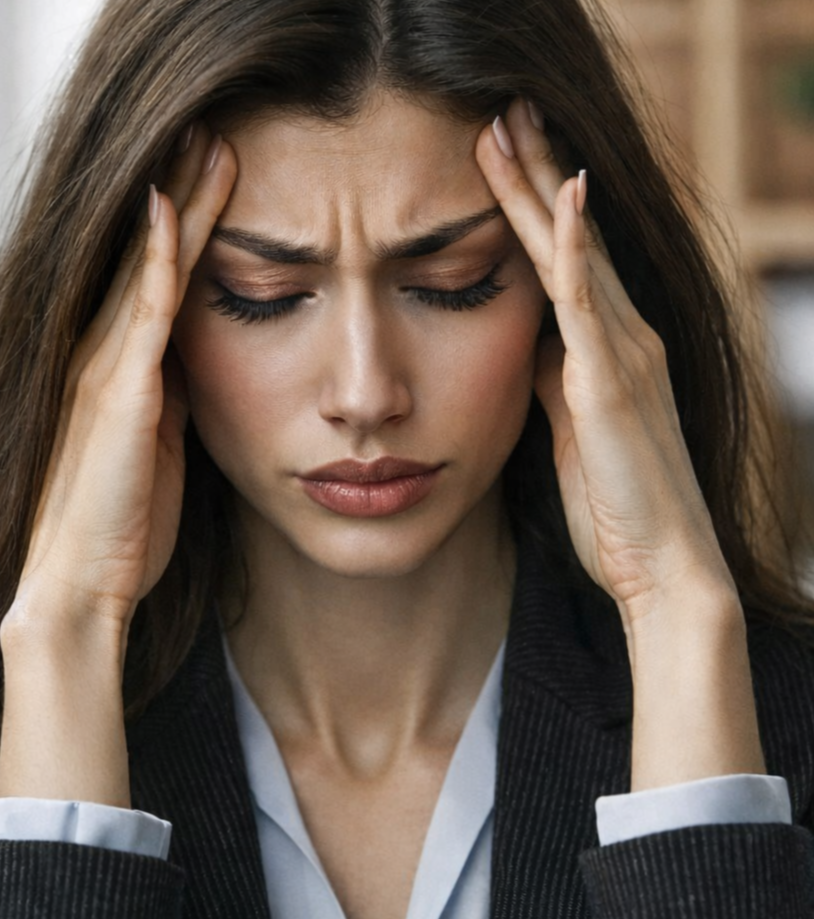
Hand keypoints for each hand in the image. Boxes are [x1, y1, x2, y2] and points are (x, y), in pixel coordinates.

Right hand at [0, 125, 236, 804]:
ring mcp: (107, 372)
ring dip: (177, 205)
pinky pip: (143, 315)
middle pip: (149, 258)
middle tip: (214, 133)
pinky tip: (172, 211)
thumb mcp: (162, 450)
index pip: (158, 281)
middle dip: (183, 194)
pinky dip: (159, 261)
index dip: (187, 227)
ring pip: (146, 269)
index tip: (220, 179)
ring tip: (206, 144)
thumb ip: (175, 402)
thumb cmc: (125, 527)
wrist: (83, 583)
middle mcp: (106, 359)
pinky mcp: (118, 396)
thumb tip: (201, 369)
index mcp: (124, 374)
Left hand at [475, 99, 765, 788]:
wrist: (663, 566)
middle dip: (534, 172)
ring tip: (509, 125)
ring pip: (574, 252)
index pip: (562, 261)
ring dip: (541, 186)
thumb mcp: (570, 430)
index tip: (496, 159)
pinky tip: (562, 193)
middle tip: (501, 111)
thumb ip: (554, 380)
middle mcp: (622, 337)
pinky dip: (572, 247)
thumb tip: (527, 344)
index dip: (529, 207)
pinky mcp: (612, 383)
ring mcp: (621, 354)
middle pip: (569, 237)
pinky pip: (588, 302)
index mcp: (606, 351)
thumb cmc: (616, 508)